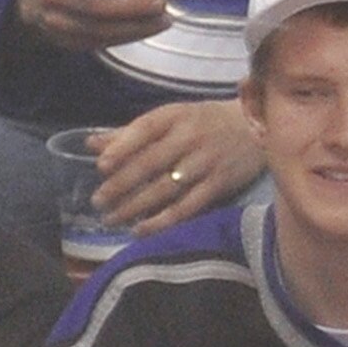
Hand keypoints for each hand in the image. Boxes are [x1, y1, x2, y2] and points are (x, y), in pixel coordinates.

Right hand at [13, 0, 169, 53]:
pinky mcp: (63, 40)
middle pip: (90, 6)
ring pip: (95, 29)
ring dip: (132, 27)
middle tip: (158, 3)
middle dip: (129, 7)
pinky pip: (96, 42)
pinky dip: (124, 37)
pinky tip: (145, 29)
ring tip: (160, 20)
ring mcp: (54, 21)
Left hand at [90, 101, 260, 233]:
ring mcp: (207, 161)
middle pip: (151, 163)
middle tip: (98, 201)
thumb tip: (91, 144)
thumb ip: (130, 133)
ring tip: (111, 219)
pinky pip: (187, 207)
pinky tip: (141, 230)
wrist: (256, 128)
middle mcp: (191, 137)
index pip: (145, 129)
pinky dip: (162, 221)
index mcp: (175, 116)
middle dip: (121, 184)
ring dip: (135, 207)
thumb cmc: (203, 123)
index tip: (101, 166)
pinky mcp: (220, 184)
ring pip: (165, 188)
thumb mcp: (170, 119)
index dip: (122, 148)